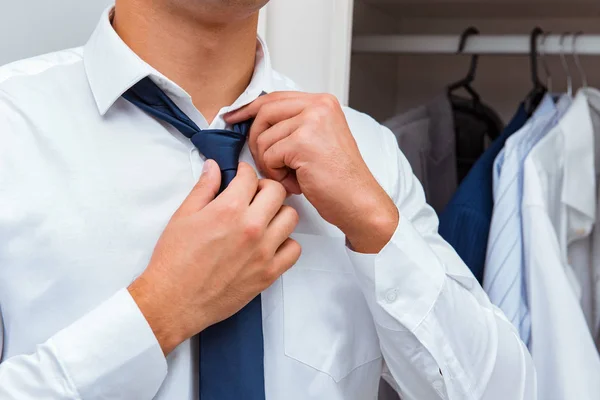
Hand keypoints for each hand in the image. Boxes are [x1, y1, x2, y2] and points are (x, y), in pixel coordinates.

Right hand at [128, 160, 300, 354]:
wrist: (174, 301)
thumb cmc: (174, 260)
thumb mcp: (183, 216)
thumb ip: (204, 188)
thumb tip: (214, 167)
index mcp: (229, 209)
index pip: (251, 176)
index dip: (245, 171)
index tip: (242, 176)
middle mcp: (251, 227)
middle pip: (277, 192)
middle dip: (265, 188)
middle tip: (253, 195)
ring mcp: (263, 251)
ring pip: (291, 217)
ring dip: (278, 213)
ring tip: (264, 219)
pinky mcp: (269, 273)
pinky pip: (294, 249)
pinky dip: (286, 243)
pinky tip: (270, 243)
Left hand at [225, 92, 398, 253]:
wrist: (358, 202)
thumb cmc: (338, 179)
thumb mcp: (317, 140)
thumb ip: (293, 125)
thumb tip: (254, 121)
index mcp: (322, 102)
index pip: (274, 97)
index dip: (250, 109)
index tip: (233, 118)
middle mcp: (319, 106)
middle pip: (264, 112)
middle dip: (256, 140)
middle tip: (268, 163)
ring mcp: (312, 122)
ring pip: (263, 138)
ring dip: (270, 163)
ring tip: (291, 176)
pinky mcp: (303, 142)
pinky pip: (268, 156)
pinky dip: (276, 174)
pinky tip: (295, 182)